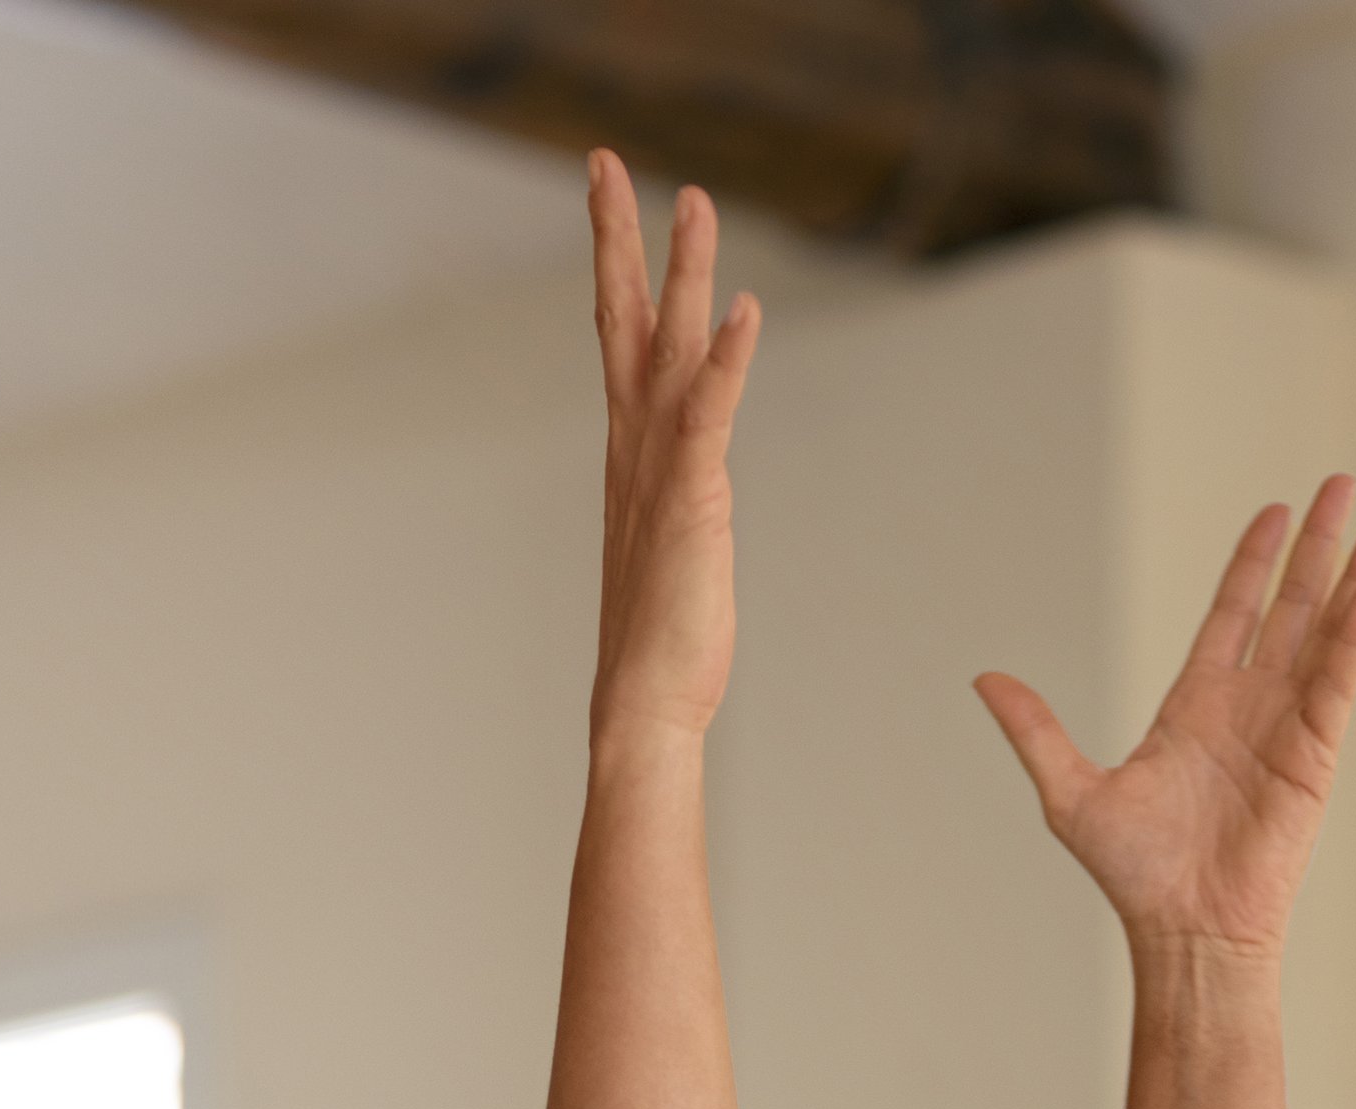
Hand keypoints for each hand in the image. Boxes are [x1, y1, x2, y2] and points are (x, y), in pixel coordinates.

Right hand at [587, 154, 760, 744]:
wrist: (644, 701)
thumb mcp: (670, 546)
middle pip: (623, 319)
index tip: (606, 198)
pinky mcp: (693, 499)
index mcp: (631, 453)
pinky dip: (730, 360)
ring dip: (684, 273)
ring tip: (694, 201)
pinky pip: (711, 414)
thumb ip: (675, 499)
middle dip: (617, 236)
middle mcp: (635, 448)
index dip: (614, 264)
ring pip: (671, 348)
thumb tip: (682, 492)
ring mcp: (660, 470)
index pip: (618, 339)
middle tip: (610, 161)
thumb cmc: (660, 639)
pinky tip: (749, 312)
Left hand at [975, 479, 1355, 958]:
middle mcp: (1247, 707)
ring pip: (1325, 632)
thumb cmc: (1135, 878)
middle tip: (1336, 485)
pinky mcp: (1315, 754)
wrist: (1186, 931)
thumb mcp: (1071, 793)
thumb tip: (984, 680)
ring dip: (1351, 575)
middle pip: (1287, 608)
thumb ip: (1036, 730)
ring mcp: (1285, 728)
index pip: (1232, 615)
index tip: (1275, 515)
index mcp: (1194, 707)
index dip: (1253, 563)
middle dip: (1313, 547)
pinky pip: (1340, 679)